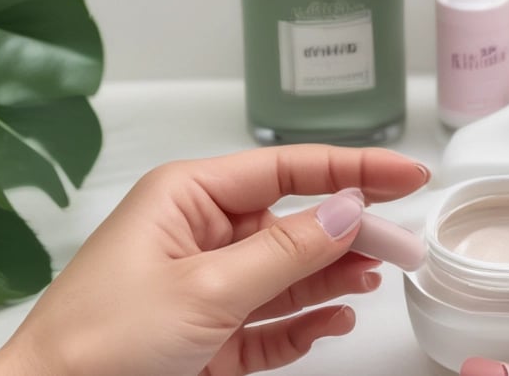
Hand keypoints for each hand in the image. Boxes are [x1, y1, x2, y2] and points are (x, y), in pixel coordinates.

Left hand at [0, 145, 428, 375]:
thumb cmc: (101, 340)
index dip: (352, 168)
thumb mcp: (205, 289)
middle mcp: (202, 235)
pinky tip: (333, 320)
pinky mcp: (212, 332)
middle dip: (349, 234)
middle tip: (404, 243)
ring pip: (290, 272)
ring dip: (333, 277)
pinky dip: (306, 323)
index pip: (286, 169)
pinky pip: (274, 321)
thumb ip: (285, 252)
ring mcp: (209, 285)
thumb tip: (348, 210)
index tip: (407, 174)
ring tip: (374, 278)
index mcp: (189, 198)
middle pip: (295, 223)